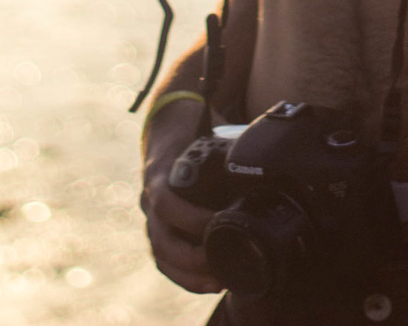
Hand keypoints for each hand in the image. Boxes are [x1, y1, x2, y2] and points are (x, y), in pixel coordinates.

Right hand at [141, 104, 222, 294]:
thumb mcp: (199, 126)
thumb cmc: (186, 129)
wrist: (164, 128)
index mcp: (159, 174)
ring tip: (219, 281)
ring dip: (188, 274)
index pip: (164, 202)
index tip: (219, 222)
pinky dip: (186, 275)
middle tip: (221, 265)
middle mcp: (150, 199)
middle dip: (191, 258)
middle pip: (161, 240)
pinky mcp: (161, 230)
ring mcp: (153, 217)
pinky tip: (210, 282)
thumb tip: (256, 137)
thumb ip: (220, 138)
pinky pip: (167, 260)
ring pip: (162, 255)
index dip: (190, 219)